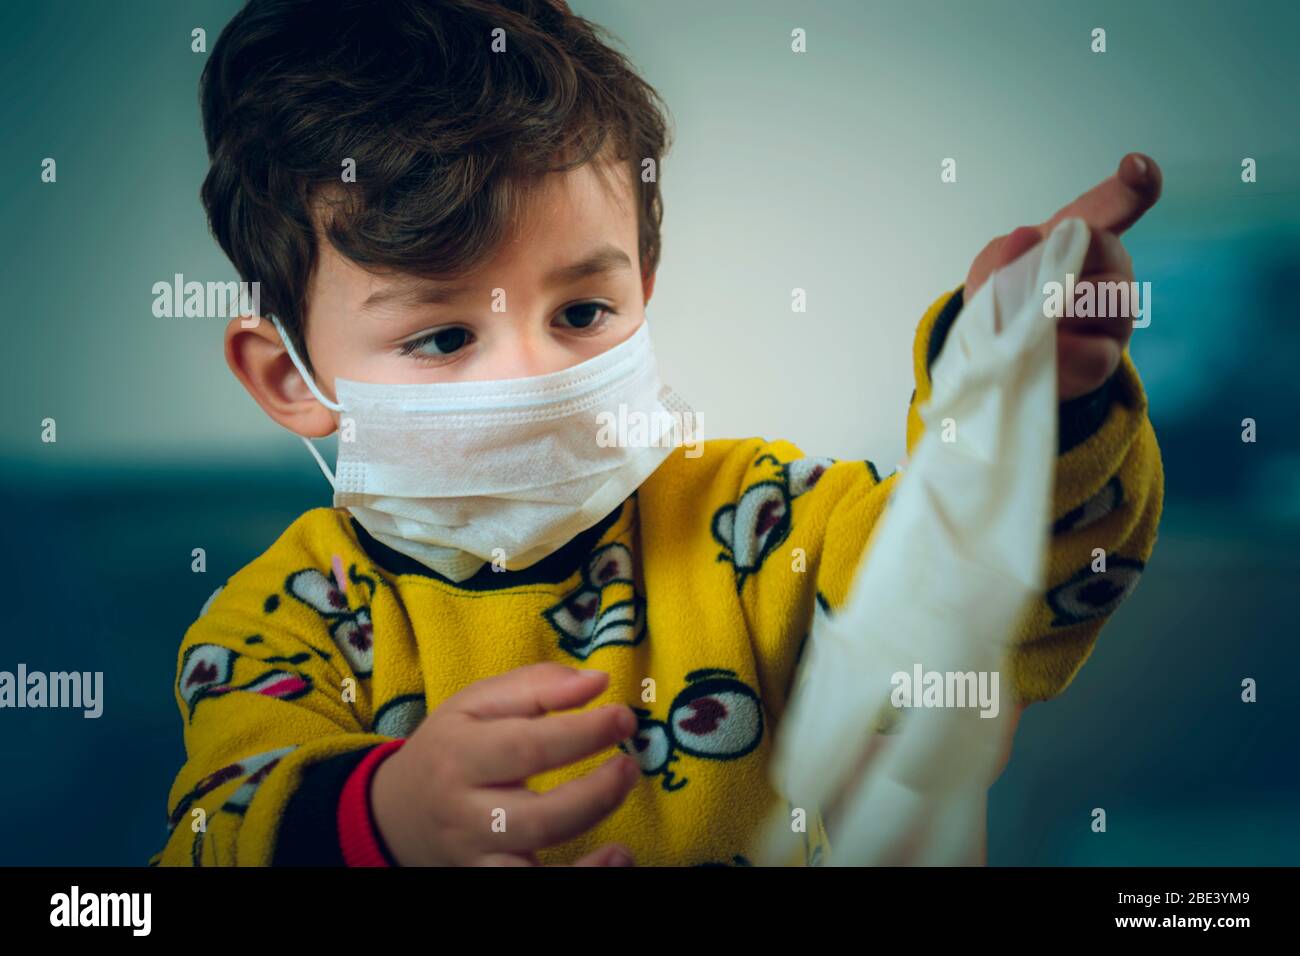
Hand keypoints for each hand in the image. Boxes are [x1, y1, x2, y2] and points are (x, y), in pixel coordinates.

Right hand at [370, 662, 640, 865]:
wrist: (397, 813)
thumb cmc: (450, 747)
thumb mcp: (476, 703)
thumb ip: (537, 686)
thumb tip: (598, 682)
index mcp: (460, 754)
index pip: (528, 747)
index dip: (584, 733)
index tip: (623, 718)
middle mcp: (465, 812)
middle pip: (537, 817)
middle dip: (595, 794)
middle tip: (629, 767)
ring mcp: (475, 855)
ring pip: (536, 865)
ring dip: (591, 844)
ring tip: (624, 814)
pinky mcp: (487, 880)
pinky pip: (531, 890)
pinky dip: (580, 879)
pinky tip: (615, 858)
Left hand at [964, 153, 1162, 399]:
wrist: (1004, 359)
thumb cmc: (1006, 301)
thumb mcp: (991, 273)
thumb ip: (1005, 255)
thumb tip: (1024, 238)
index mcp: (1083, 238)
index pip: (1116, 204)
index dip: (1133, 185)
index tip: (1137, 166)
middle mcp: (1112, 268)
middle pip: (1102, 247)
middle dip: (1059, 264)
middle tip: (1031, 286)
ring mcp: (1117, 311)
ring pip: (1103, 299)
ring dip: (1057, 311)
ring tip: (1033, 322)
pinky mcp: (1109, 354)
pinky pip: (1092, 351)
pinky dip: (1060, 352)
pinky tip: (1046, 352)